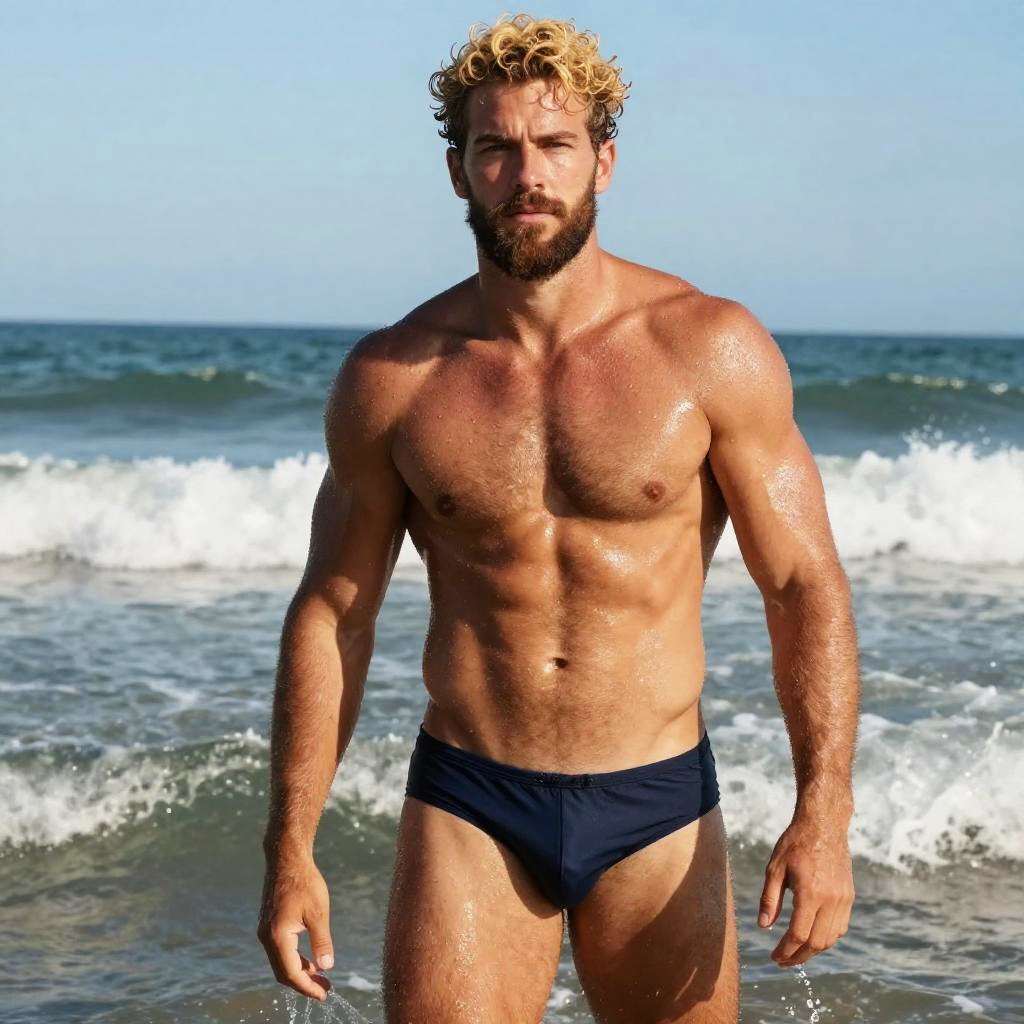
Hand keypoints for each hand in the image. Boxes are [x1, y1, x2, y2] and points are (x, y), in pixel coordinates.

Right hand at [257, 852, 334, 1001]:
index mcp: (277, 936)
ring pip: (281, 961)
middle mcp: (266, 937)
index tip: (324, 995)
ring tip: (321, 976)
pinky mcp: (268, 924)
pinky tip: (310, 959)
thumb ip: (321, 942)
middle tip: (325, 988)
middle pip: (283, 972)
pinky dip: (294, 958)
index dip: (308, 987)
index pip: (291, 973)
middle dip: (304, 983)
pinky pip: (280, 950)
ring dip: (300, 971)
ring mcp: (265, 930)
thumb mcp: (318, 912)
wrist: (287, 859)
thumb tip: (326, 967)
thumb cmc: (305, 882)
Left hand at [758, 818, 854, 967]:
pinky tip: (812, 937)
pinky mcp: (849, 896)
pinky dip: (826, 938)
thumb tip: (763, 926)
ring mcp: (844, 899)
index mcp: (810, 893)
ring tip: (795, 953)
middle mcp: (831, 900)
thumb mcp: (775, 868)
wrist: (824, 825)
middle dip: (798, 957)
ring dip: (813, 950)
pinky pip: (840, 927)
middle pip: (817, 942)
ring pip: (831, 938)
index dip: (785, 951)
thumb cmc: (795, 843)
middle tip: (782, 962)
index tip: (774, 958)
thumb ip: (769, 899)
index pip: (799, 934)